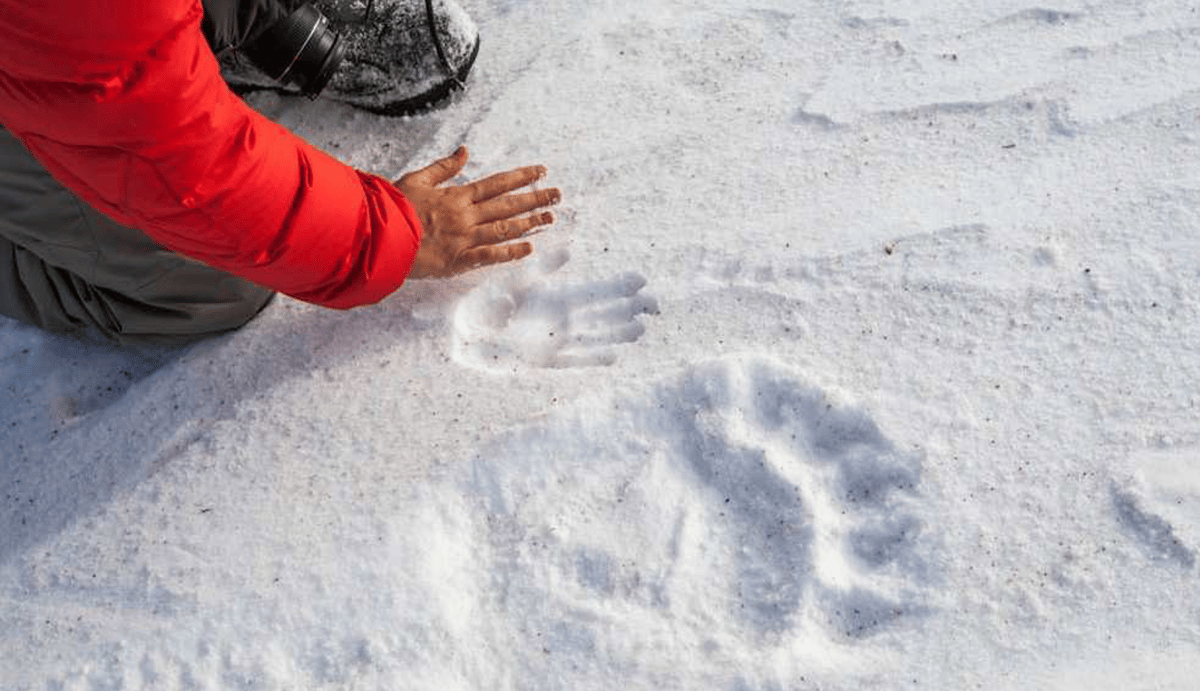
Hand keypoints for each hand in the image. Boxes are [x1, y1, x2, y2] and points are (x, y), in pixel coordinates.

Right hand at [394, 146, 560, 278]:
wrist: (380, 236)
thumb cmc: (393, 207)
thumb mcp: (417, 179)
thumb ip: (444, 167)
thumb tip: (465, 150)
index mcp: (457, 196)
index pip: (497, 183)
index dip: (521, 177)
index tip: (541, 171)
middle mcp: (466, 215)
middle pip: (508, 205)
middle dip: (535, 198)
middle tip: (557, 194)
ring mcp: (466, 238)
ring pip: (506, 228)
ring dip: (530, 222)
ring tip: (550, 217)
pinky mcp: (460, 260)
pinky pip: (491, 255)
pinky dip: (512, 252)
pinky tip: (530, 248)